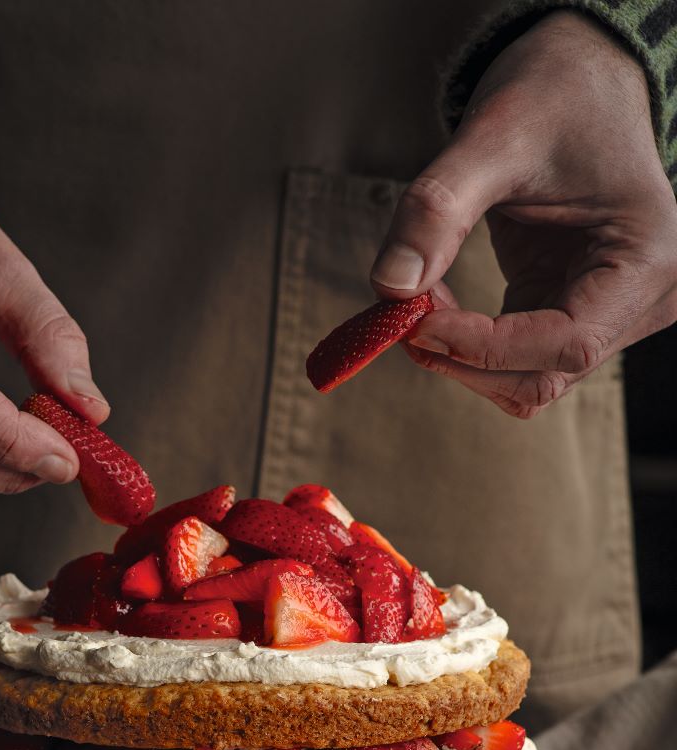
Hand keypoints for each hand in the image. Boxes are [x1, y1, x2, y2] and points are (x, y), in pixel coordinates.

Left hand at [370, 12, 676, 417]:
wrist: (576, 80)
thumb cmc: (553, 96)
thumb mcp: (494, 138)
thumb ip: (438, 211)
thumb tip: (390, 286)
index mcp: (647, 260)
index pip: (565, 343)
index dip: (483, 348)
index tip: (416, 321)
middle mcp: (642, 301)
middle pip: (542, 376)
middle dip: (464, 358)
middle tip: (403, 314)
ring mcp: (608, 317)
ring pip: (524, 380)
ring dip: (460, 357)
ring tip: (418, 300)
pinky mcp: (568, 316)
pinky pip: (512, 360)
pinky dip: (465, 345)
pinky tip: (435, 300)